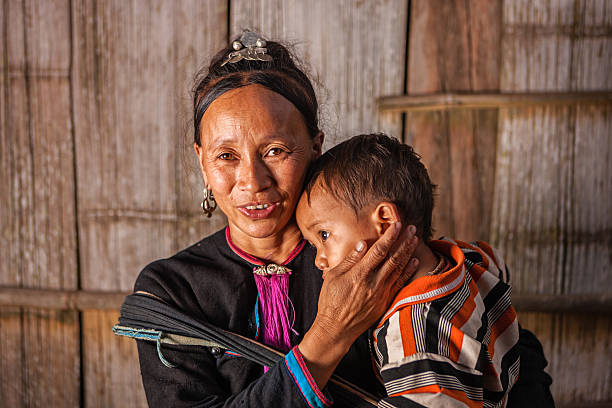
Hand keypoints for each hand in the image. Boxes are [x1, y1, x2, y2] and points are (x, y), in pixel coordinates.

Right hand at [298, 222, 418, 387]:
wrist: (336, 329)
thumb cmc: (331, 301)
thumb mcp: (334, 277)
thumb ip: (349, 260)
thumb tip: (362, 244)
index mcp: (359, 274)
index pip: (378, 250)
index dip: (389, 236)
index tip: (396, 225)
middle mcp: (373, 283)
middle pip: (393, 258)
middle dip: (403, 241)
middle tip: (412, 228)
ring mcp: (381, 293)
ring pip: (399, 269)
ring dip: (408, 253)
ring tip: (415, 240)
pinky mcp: (385, 302)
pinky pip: (400, 283)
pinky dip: (408, 271)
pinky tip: (414, 261)